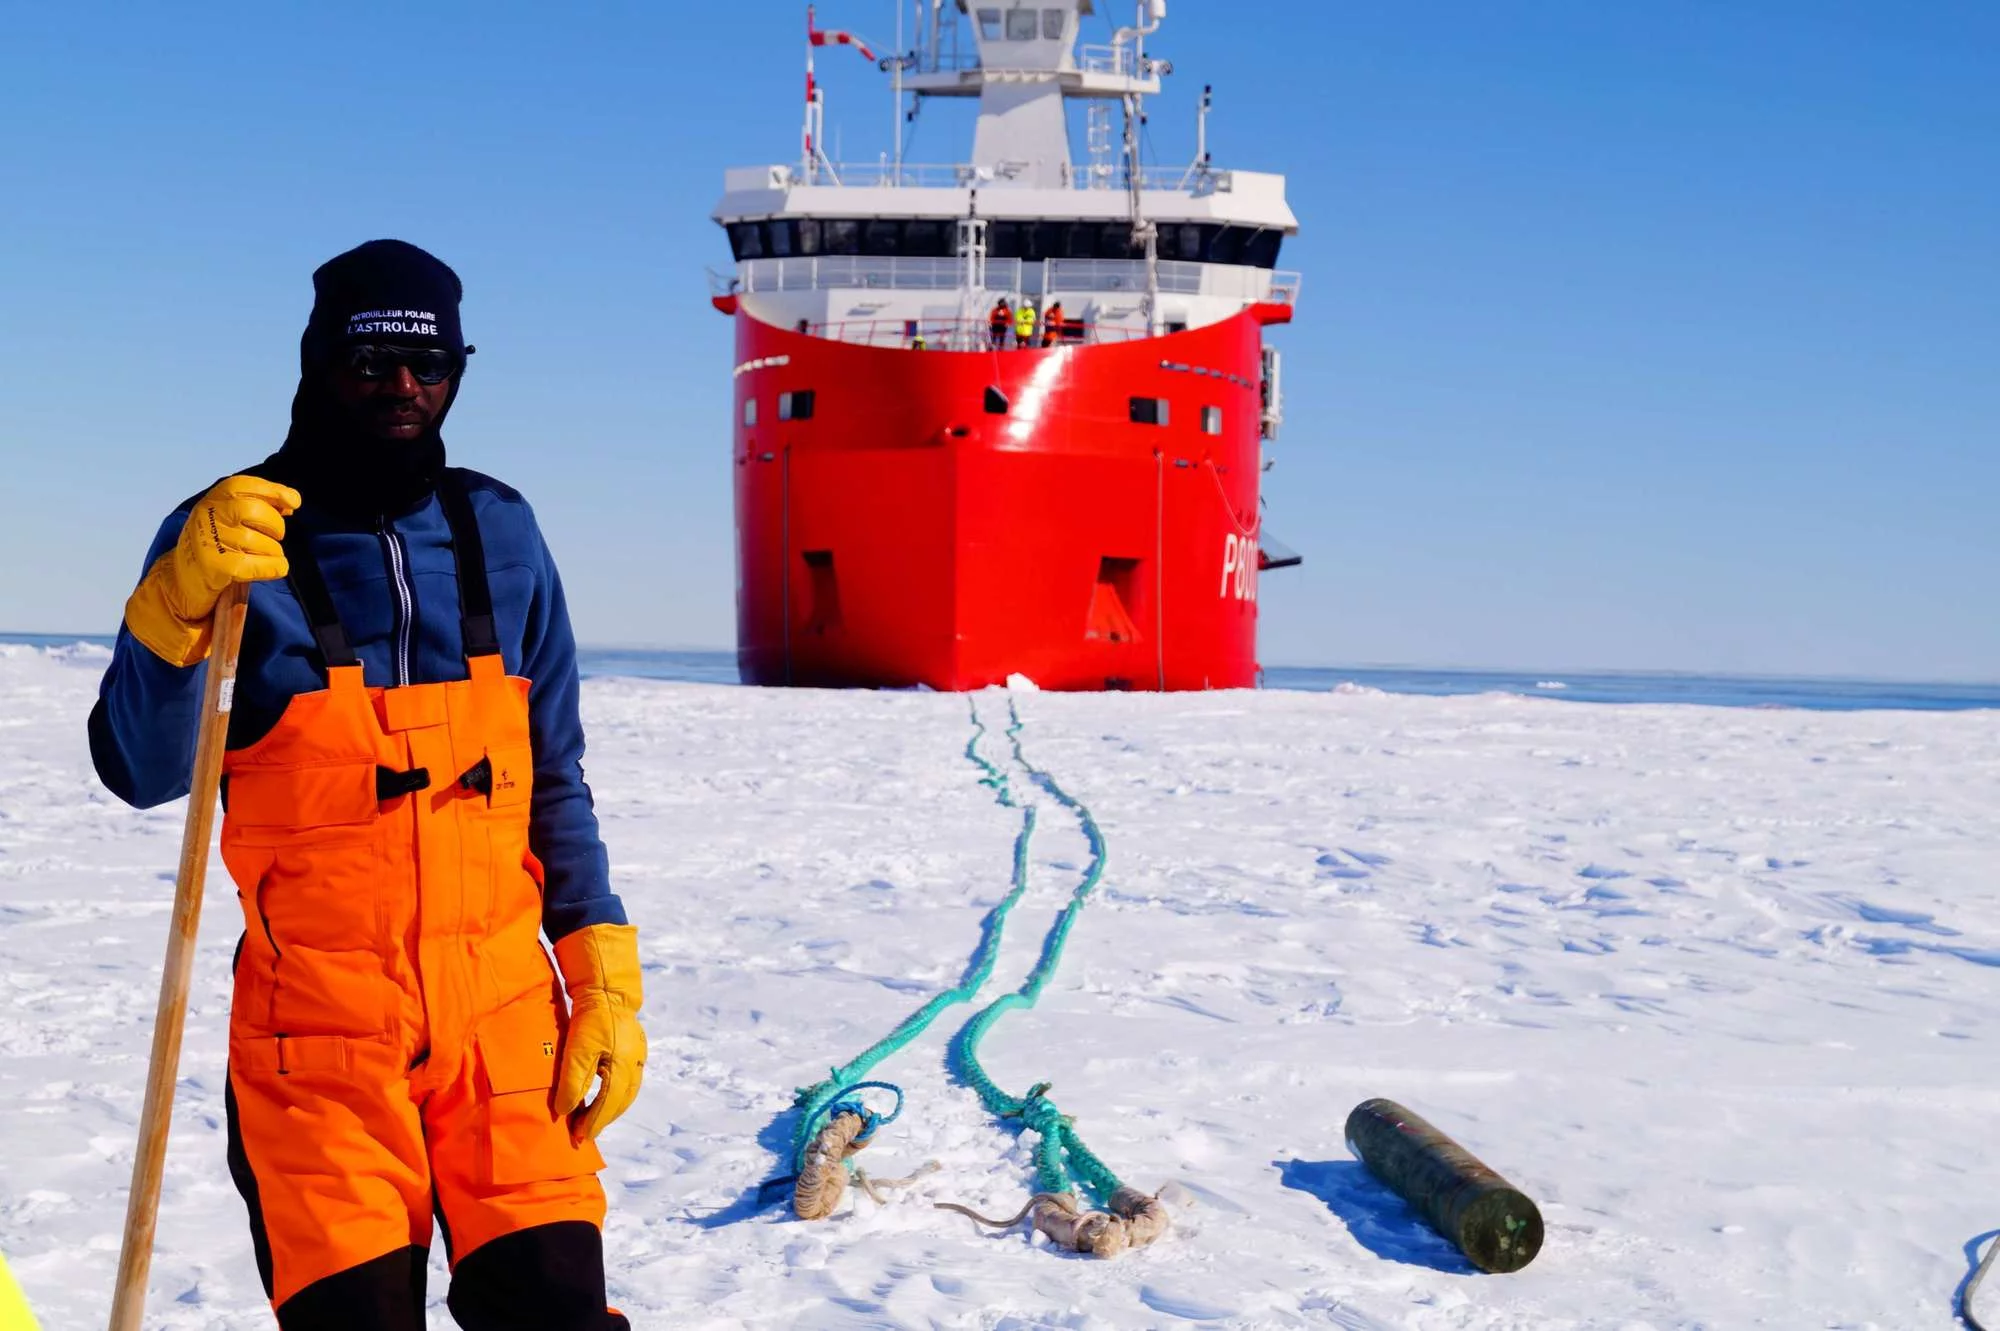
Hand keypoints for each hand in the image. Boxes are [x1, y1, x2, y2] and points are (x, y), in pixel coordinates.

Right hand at [125, 476, 300, 665]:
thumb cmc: (217, 543)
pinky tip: (274, 569)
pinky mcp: (216, 566)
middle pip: (257, 512)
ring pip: (261, 542)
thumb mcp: (230, 516)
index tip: (293, 503)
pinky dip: (273, 568)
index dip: (274, 492)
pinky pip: (258, 565)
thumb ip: (257, 504)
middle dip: (276, 526)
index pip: (247, 486)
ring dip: (274, 552)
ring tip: (266, 557)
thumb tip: (290, 504)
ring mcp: (210, 539)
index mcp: (216, 497)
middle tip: (275, 537)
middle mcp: (209, 514)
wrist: (182, 576)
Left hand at [552, 923, 646, 1143]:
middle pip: (621, 1102)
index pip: (609, 1104)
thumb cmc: (589, 1017)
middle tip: (583, 1134)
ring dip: (610, 1109)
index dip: (594, 1123)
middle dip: (602, 1120)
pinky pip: (628, 1081)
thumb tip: (565, 1111)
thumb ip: (572, 1082)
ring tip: (591, 1120)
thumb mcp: (576, 1050)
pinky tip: (603, 1097)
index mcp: (624, 1066)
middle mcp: (636, 1064)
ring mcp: (639, 1056)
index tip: (579, 1138)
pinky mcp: (635, 1049)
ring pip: (627, 1093)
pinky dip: (615, 1095)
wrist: (607, 988)